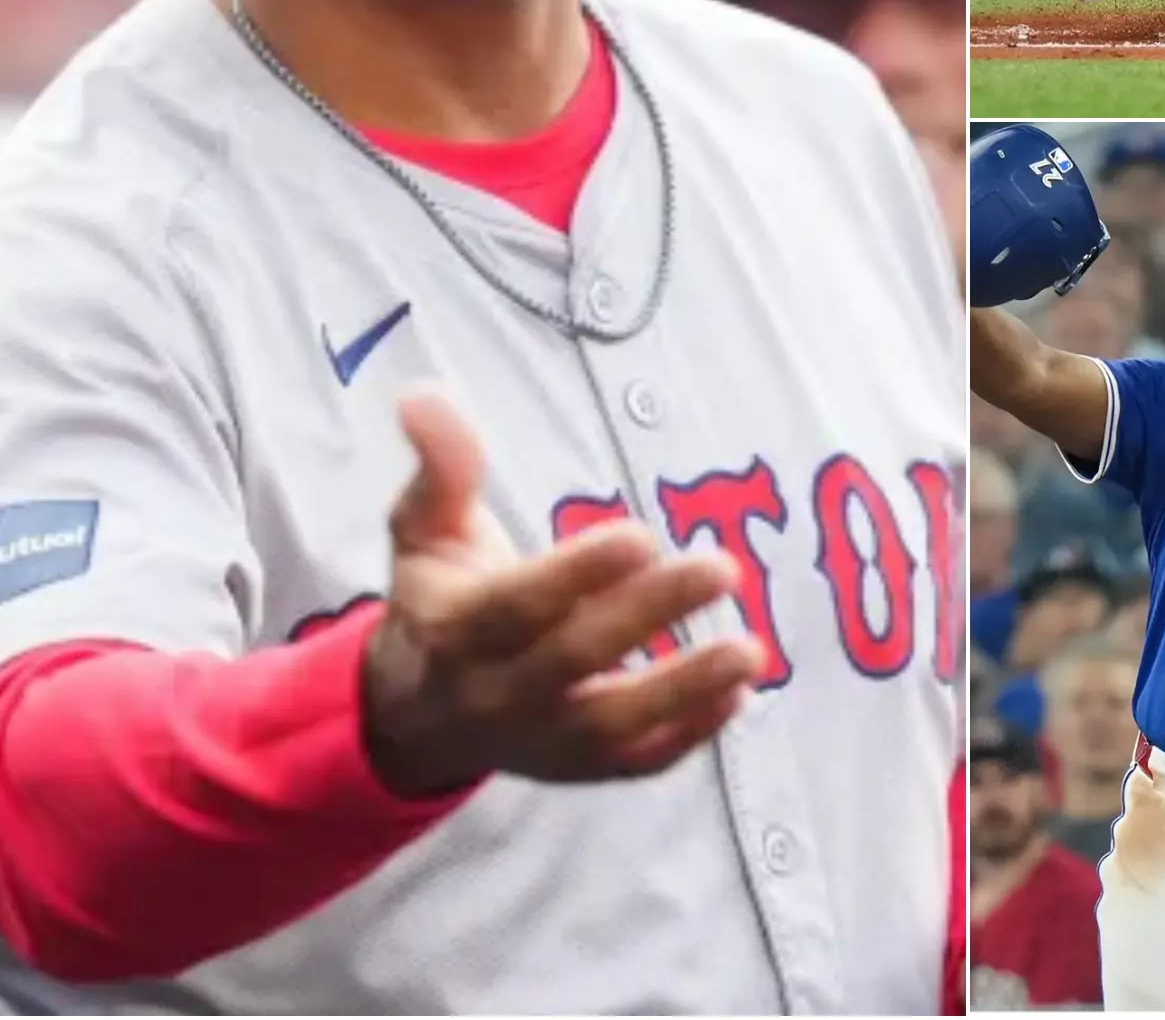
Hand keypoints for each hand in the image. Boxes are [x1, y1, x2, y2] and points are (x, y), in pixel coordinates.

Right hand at [363, 387, 764, 797]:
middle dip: (650, 613)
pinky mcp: (576, 770)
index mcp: (455, 627)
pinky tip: (740, 694)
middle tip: (724, 569)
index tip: (641, 535)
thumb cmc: (435, 595)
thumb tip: (423, 394)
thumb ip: (441, 464)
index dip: (579, 575)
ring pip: (610, 726)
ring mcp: (538, 740)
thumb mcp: (425, 526)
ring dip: (684, 690)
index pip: (518, 607)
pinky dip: (688, 737)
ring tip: (751, 650)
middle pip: (575, 659)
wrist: (413, 712)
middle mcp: (494, 692)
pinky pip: (633, 765)